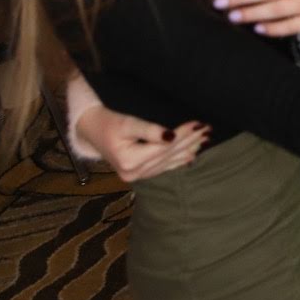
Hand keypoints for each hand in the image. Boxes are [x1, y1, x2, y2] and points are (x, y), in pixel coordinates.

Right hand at [76, 105, 208, 181]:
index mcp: (129, 161)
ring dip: (187, 150)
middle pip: (168, 155)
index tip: (199, 124)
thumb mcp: (127, 123)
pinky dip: (177, 160)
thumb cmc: (108, 124)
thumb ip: (149, 130)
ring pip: (167, 162)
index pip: (164, 147)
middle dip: (189, 141)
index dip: (183, 135)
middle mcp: (134, 173)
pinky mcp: (138, 174)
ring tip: (204, 140)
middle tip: (208, 129)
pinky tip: (191, 155)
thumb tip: (171, 136)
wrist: (91, 131)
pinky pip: (162, 168)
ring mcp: (136, 176)